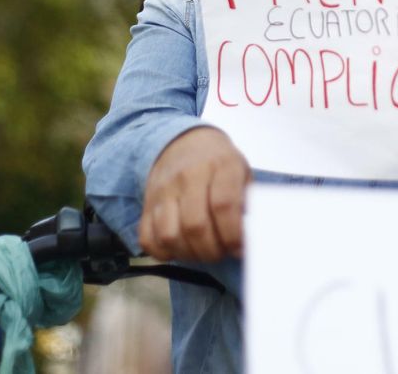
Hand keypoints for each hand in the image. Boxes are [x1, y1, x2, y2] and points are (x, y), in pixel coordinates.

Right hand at [139, 127, 250, 262]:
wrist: (183, 142)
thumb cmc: (219, 164)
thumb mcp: (242, 172)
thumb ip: (248, 202)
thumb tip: (250, 237)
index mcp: (219, 165)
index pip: (223, 205)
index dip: (232, 235)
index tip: (239, 248)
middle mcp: (188, 176)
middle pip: (195, 225)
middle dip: (212, 250)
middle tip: (221, 253)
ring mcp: (163, 190)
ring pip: (169, 235)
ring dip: (189, 254)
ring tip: (202, 252)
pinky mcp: (147, 204)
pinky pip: (148, 238)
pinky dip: (164, 252)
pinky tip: (181, 248)